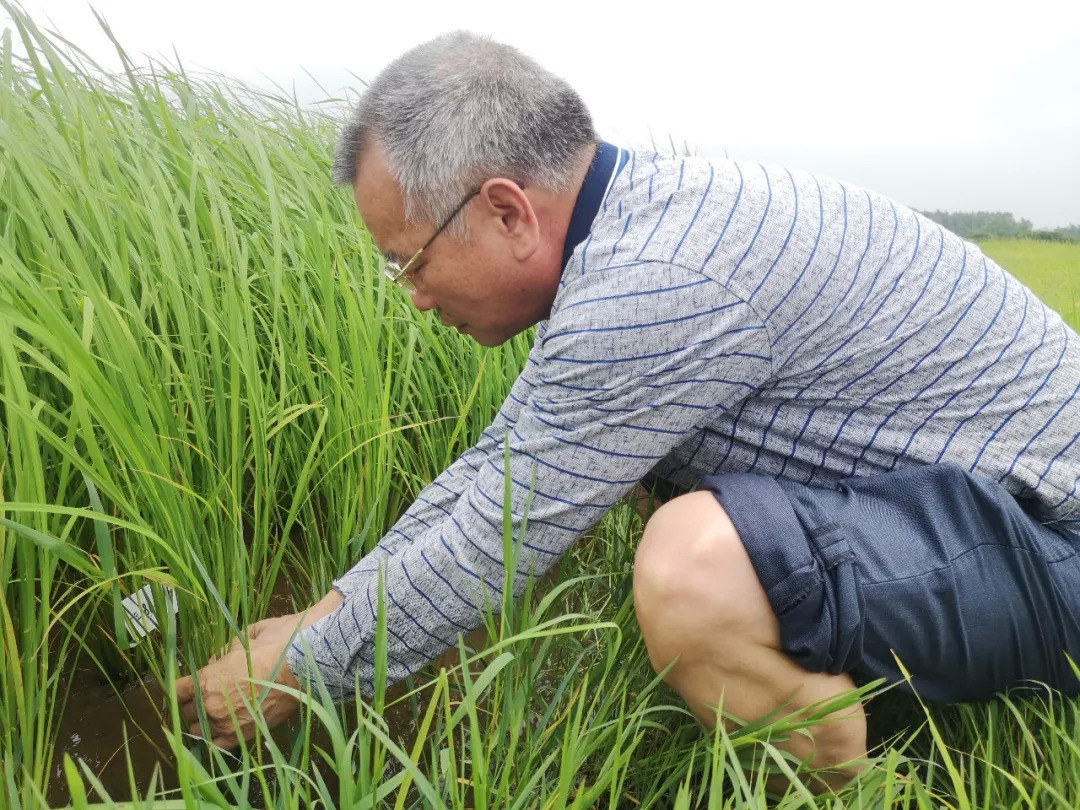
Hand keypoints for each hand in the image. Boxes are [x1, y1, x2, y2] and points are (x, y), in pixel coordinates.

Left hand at [175, 590, 343, 747]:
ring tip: (213, 717)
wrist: (303, 666)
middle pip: (186, 712)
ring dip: (202, 723)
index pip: (178, 690)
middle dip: (192, 704)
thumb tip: (218, 659)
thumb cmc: (275, 645)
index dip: (180, 688)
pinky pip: (219, 746)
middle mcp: (210, 704)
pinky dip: (217, 740)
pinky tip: (220, 733)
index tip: (185, 687)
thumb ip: (225, 651)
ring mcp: (226, 723)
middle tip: (202, 699)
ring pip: (199, 731)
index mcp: (206, 679)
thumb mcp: (245, 638)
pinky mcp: (243, 735)